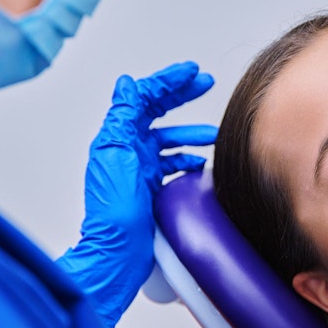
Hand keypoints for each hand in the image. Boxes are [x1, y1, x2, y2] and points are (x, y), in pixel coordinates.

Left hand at [56, 62, 216, 327]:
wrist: (117, 254)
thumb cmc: (115, 212)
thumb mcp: (118, 154)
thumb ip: (123, 117)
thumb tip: (128, 85)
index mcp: (118, 138)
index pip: (144, 98)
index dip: (168, 82)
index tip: (192, 72)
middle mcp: (126, 151)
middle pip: (156, 113)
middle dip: (181, 96)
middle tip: (205, 83)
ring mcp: (138, 170)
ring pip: (168, 140)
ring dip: (190, 131)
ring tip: (212, 132)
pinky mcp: (149, 190)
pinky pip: (171, 166)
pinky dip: (187, 159)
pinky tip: (200, 163)